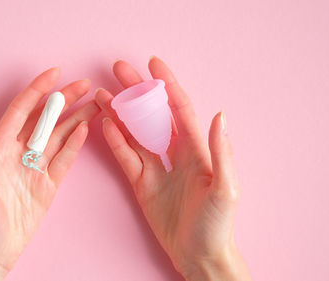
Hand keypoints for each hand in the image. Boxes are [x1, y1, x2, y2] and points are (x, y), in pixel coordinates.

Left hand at [0, 67, 99, 280]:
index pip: (21, 111)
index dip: (37, 90)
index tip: (54, 74)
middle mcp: (18, 153)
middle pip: (45, 119)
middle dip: (64, 100)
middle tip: (85, 84)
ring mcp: (35, 168)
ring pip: (59, 136)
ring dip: (76, 118)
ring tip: (94, 103)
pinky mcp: (48, 184)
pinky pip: (65, 159)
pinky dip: (76, 144)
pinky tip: (85, 129)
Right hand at [95, 57, 250, 280]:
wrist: (199, 255)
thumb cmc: (218, 224)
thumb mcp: (226, 189)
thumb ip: (220, 152)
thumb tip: (218, 114)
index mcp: (197, 150)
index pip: (179, 109)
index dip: (167, 85)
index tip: (153, 64)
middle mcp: (175, 154)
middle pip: (152, 115)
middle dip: (136, 91)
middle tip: (119, 70)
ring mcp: (156, 168)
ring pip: (134, 133)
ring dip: (119, 112)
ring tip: (102, 94)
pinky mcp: (142, 184)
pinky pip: (126, 157)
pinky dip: (115, 140)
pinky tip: (105, 123)